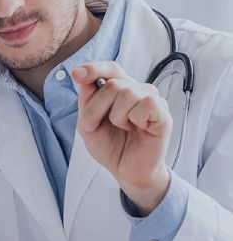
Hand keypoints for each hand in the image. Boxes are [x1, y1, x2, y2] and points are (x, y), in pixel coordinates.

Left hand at [72, 62, 172, 214]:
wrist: (126, 172)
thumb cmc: (111, 147)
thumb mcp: (87, 124)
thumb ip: (86, 100)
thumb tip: (84, 77)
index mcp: (120, 90)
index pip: (111, 68)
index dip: (94, 68)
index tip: (77, 75)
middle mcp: (138, 91)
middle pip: (113, 84)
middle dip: (95, 108)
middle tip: (94, 125)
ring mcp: (152, 101)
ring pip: (127, 93)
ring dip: (116, 117)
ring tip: (123, 128)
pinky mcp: (163, 114)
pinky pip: (145, 104)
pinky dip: (134, 119)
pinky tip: (138, 129)